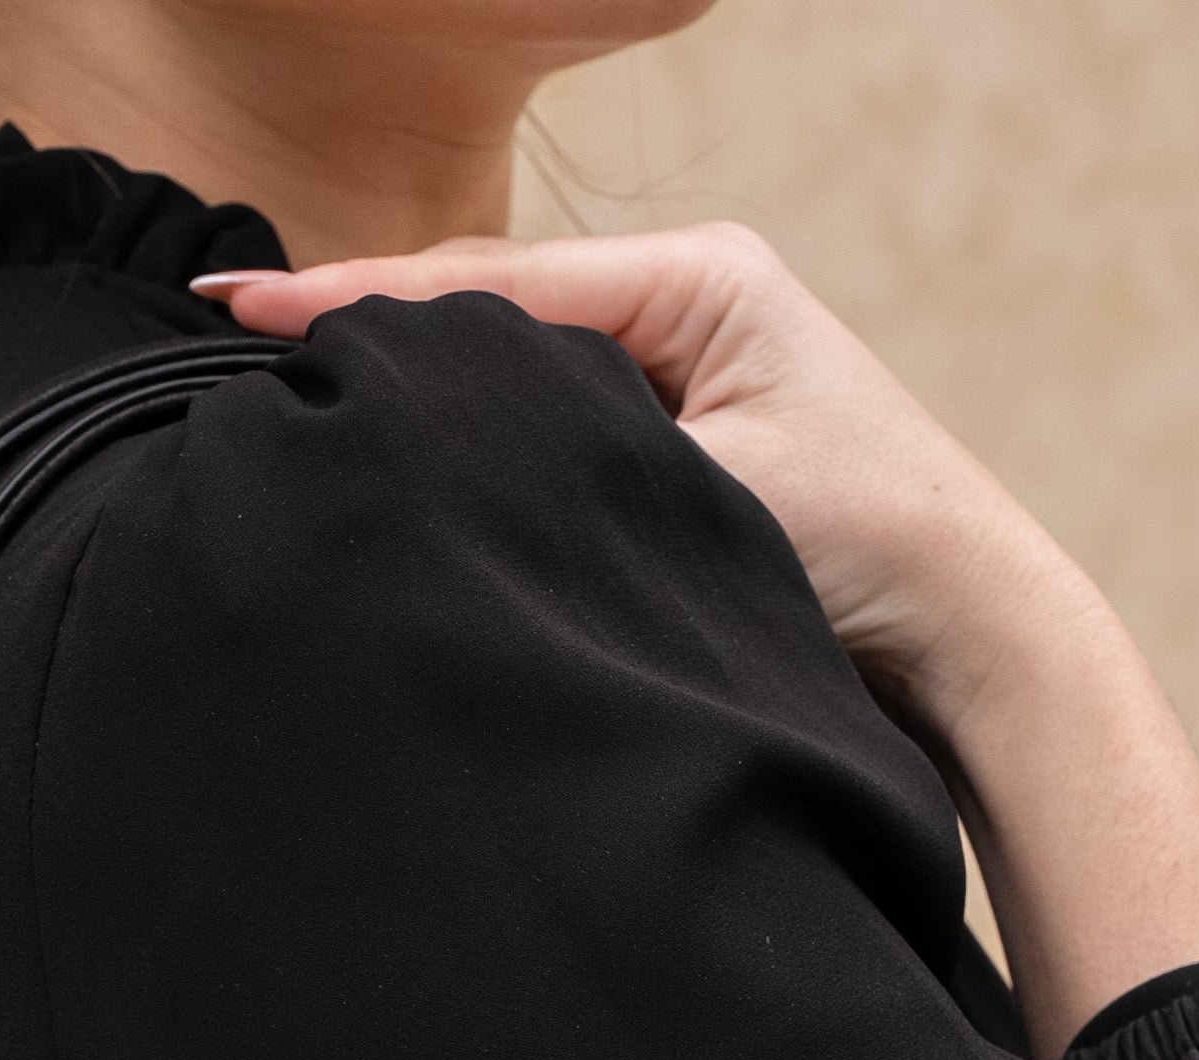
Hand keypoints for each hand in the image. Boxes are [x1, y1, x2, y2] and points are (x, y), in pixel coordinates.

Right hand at [206, 226, 1067, 736]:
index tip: (238, 305)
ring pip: (508, 371)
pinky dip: (470, 441)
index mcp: (695, 282)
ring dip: (413, 386)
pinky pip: (543, 428)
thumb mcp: (713, 499)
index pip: (488, 285)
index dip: (357, 300)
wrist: (968, 638)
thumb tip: (439, 454)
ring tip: (284, 386)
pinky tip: (394, 451)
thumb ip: (572, 462)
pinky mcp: (675, 445)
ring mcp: (678, 372)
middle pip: (486, 310)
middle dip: (366, 326)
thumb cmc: (874, 560)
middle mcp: (683, 305)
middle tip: (230, 334)